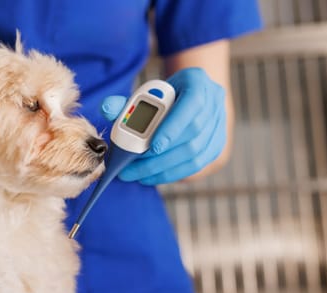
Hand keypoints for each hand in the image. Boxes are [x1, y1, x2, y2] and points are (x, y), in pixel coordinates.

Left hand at [101, 67, 226, 184]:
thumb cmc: (160, 96)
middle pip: (192, 135)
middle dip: (160, 157)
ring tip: (137, 175)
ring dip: (164, 169)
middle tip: (131, 168)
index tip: (153, 147)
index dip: (174, 127)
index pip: (192, 104)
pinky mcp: (217, 145)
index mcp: (198, 81)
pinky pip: (197, 165)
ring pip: (196, 153)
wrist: (185, 98)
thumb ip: (124, 102)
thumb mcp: (143, 94)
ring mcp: (220, 124)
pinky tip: (151, 177)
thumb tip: (106, 109)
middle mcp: (215, 102)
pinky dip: (173, 174)